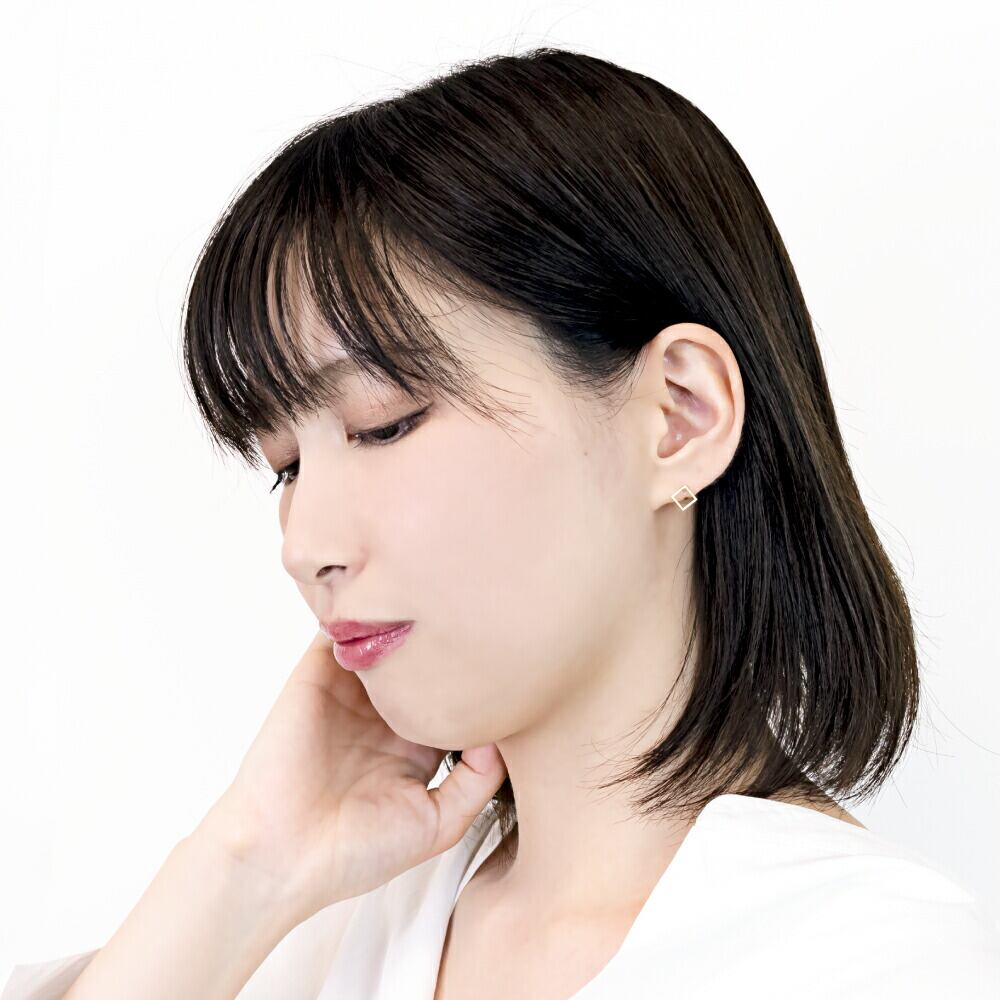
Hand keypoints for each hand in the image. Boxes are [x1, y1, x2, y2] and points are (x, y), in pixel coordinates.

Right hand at [196, 629, 507, 925]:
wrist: (282, 855)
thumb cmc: (356, 851)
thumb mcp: (439, 824)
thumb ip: (478, 780)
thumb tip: (502, 730)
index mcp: (417, 744)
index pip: (456, 698)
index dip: (483, 682)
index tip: (516, 665)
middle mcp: (385, 712)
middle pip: (426, 662)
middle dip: (453, 642)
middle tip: (486, 619)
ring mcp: (350, 690)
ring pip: (388, 640)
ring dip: (411, 620)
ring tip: (447, 599)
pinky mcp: (316, 674)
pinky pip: (340, 630)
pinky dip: (361, 611)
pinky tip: (394, 598)